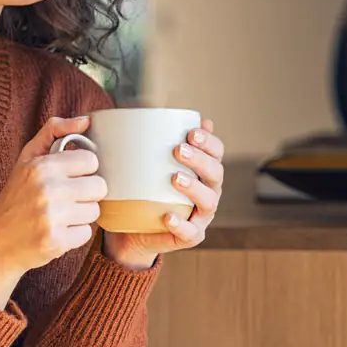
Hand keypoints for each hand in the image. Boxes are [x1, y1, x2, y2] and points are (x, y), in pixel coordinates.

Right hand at [0, 116, 106, 307]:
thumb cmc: (15, 196)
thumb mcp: (27, 158)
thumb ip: (54, 132)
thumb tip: (86, 120)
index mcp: (42, 166)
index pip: (91, 161)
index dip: (82, 170)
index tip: (69, 177)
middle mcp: (47, 189)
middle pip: (99, 186)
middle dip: (85, 193)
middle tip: (65, 198)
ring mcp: (52, 217)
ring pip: (95, 211)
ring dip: (80, 215)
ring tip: (59, 215)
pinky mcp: (56, 241)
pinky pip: (86, 234)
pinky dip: (74, 235)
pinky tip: (56, 231)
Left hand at [102, 119, 224, 269]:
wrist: (130, 230)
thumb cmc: (140, 189)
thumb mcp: (143, 164)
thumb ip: (148, 141)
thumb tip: (143, 110)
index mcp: (202, 171)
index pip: (216, 152)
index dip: (209, 141)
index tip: (191, 131)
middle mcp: (208, 191)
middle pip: (216, 173)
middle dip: (201, 159)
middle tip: (178, 150)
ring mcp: (201, 216)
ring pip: (209, 202)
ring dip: (195, 189)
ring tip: (175, 178)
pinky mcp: (189, 236)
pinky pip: (191, 233)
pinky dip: (181, 225)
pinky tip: (168, 216)